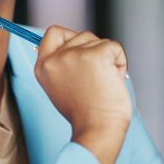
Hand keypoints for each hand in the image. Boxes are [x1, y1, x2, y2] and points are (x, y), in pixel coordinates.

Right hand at [34, 26, 131, 163]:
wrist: (97, 129)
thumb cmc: (85, 114)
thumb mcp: (61, 86)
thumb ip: (62, 64)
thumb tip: (76, 43)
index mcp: (43, 67)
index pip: (53, 33)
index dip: (69, 37)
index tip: (80, 52)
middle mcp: (55, 58)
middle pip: (80, 35)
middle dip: (93, 51)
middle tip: (94, 79)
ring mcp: (75, 55)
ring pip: (98, 41)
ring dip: (108, 59)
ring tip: (104, 82)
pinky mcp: (96, 55)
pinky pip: (115, 47)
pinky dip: (120, 62)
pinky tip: (114, 80)